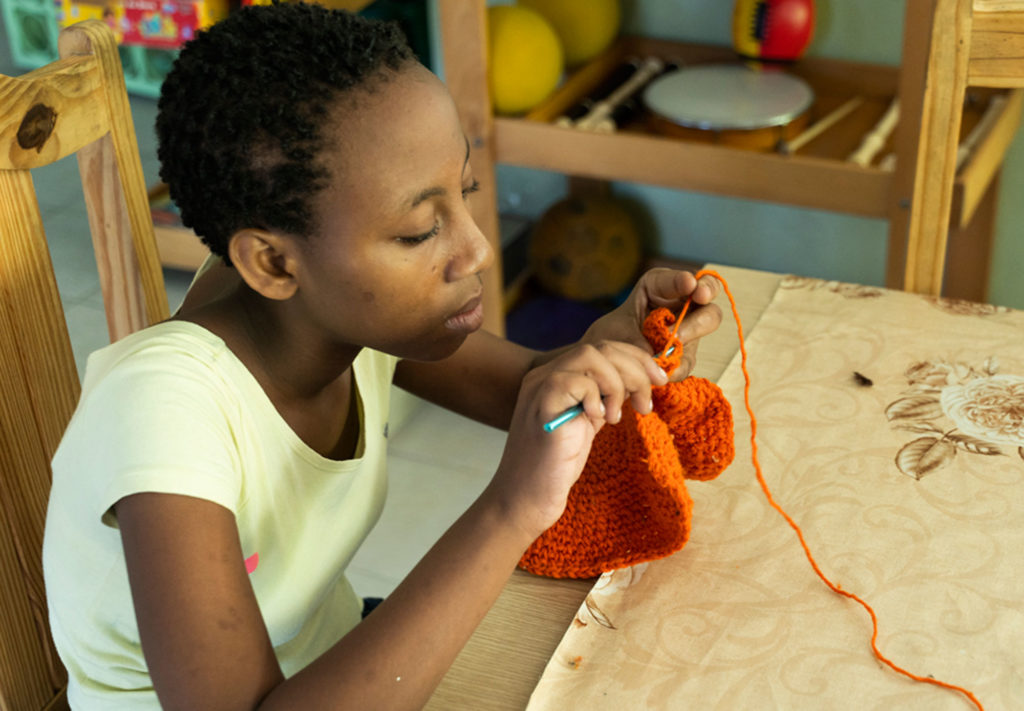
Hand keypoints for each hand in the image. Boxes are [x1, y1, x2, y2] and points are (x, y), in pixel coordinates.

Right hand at [487, 341, 667, 540]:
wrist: (525, 498)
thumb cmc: (555, 466)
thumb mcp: (586, 423)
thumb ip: (603, 398)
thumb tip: (639, 380)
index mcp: (557, 377)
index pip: (602, 348)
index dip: (636, 359)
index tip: (658, 381)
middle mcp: (545, 375)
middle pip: (601, 347)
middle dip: (636, 369)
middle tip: (646, 403)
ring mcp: (541, 387)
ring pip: (590, 356)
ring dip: (618, 384)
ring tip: (618, 416)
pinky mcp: (542, 405)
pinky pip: (578, 381)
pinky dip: (598, 398)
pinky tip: (600, 422)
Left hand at [583, 269, 721, 379]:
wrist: (608, 361)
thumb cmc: (612, 337)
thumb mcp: (617, 330)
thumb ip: (638, 339)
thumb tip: (658, 357)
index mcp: (659, 287)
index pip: (676, 278)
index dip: (683, 279)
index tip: (688, 283)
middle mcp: (679, 305)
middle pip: (705, 290)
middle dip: (705, 292)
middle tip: (700, 296)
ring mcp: (687, 330)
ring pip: (708, 321)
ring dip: (692, 329)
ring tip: (670, 339)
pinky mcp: (685, 356)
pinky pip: (689, 359)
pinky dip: (678, 364)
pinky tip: (664, 369)